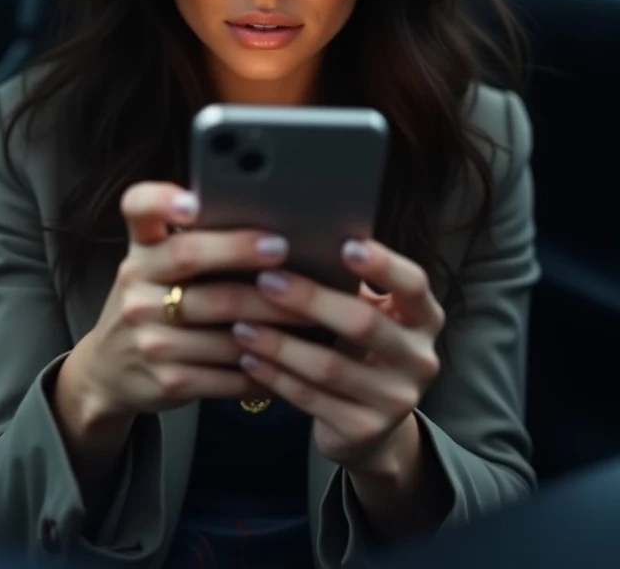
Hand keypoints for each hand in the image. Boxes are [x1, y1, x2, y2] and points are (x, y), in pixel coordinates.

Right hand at [79, 182, 305, 419]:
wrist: (108, 372)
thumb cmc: (151, 304)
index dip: (162, 201)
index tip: (193, 203)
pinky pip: (227, 372)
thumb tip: (265, 218)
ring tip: (311, 311)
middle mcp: (137, 287)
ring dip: (273, 320)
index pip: (138, 208)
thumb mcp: (155, 267)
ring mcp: (149, 336)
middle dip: (239, 250)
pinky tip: (291, 358)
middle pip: (189, 258)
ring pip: (223, 323)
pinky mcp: (168, 379)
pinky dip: (264, 367)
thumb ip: (191, 241)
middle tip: (281, 246)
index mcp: (141, 250)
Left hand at [231, 238, 444, 472]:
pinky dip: (275, 376)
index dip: (383, 265)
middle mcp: (419, 359)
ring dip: (280, 344)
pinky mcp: (364, 430)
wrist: (372, 428)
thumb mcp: (370, 315)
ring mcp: (395, 400)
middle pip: (363, 324)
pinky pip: (311, 398)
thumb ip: (350, 285)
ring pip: (330, 367)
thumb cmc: (361, 349)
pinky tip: (248, 359)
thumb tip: (295, 238)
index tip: (346, 244)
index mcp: (424, 319)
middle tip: (266, 281)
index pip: (413, 285)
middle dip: (310, 300)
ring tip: (242, 324)